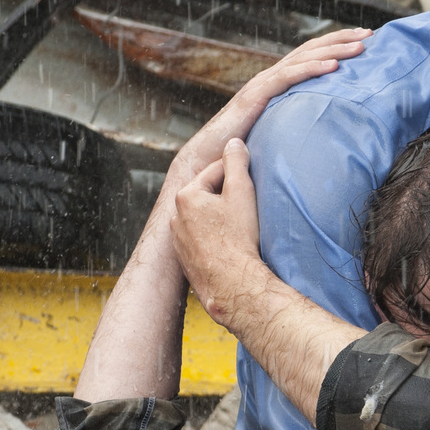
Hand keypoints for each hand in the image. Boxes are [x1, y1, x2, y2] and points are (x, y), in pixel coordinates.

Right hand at [163, 28, 367, 191]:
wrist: (208, 158)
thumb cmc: (241, 150)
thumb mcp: (278, 131)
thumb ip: (297, 123)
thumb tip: (326, 131)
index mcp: (277, 83)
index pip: (311, 56)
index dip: (337, 46)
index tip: (364, 41)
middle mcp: (270, 78)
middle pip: (311, 50)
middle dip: (342, 40)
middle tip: (371, 34)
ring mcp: (262, 85)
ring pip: (303, 59)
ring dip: (334, 51)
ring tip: (361, 46)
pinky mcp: (256, 97)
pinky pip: (287, 79)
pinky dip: (311, 70)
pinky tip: (333, 67)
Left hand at [171, 138, 274, 323]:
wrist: (232, 286)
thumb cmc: (238, 238)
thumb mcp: (242, 193)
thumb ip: (237, 162)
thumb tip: (234, 143)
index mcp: (187, 195)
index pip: (217, 171)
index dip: (239, 173)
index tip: (254, 181)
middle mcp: (175, 216)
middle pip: (209, 194)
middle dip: (227, 196)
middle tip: (250, 206)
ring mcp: (178, 239)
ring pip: (204, 218)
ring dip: (220, 218)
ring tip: (241, 228)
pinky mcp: (185, 259)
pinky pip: (201, 239)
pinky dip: (214, 238)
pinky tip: (230, 246)